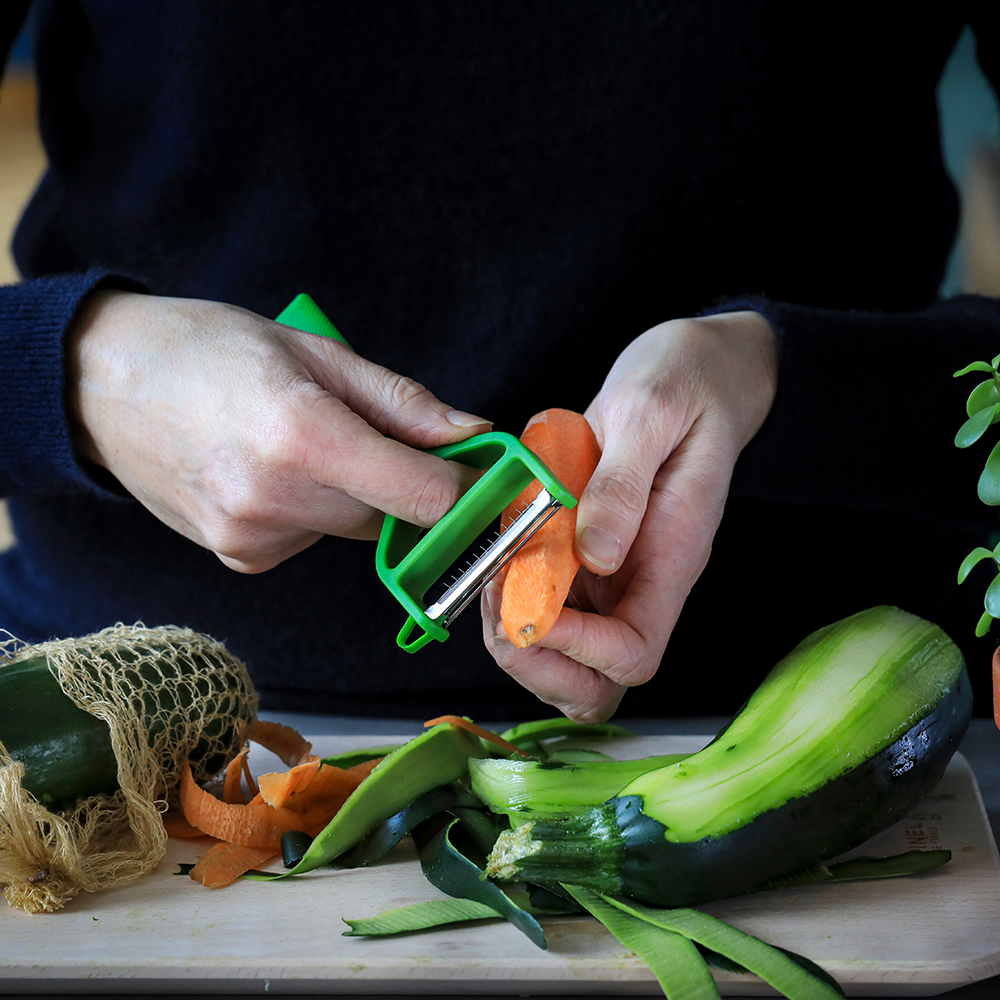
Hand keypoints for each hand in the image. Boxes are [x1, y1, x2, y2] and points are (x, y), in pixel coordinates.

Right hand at [68, 290, 490, 571]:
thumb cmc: (209, 349)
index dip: (470, 492)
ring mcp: (253, 538)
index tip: (488, 477)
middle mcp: (277, 501)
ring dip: (356, 493)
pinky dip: (314, 510)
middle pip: (393, 513)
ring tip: (302, 439)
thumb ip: (403, 404)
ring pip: (354, 527)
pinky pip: (313, 538)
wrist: (99, 385)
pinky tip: (272, 470)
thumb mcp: (315, 352)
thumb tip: (475, 437)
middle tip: (368, 427)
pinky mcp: (241, 558)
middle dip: (405, 479)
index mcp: (304, 437)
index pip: (425, 497)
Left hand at [482, 311, 777, 721]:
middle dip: (538, 662)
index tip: (532, 605)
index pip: (633, 652)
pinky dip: (511, 597)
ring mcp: (614, 573)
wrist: (699, 370)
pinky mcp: (588, 557)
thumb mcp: (648, 413)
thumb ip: (622, 484)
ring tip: (491, 578)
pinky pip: (548, 607)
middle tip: (498, 603)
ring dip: (517, 636)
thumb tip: (596, 556)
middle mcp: (642, 579)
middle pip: (598, 678)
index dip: (579, 649)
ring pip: (567, 654)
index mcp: (671, 556)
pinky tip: (497, 556)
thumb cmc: (686, 384)